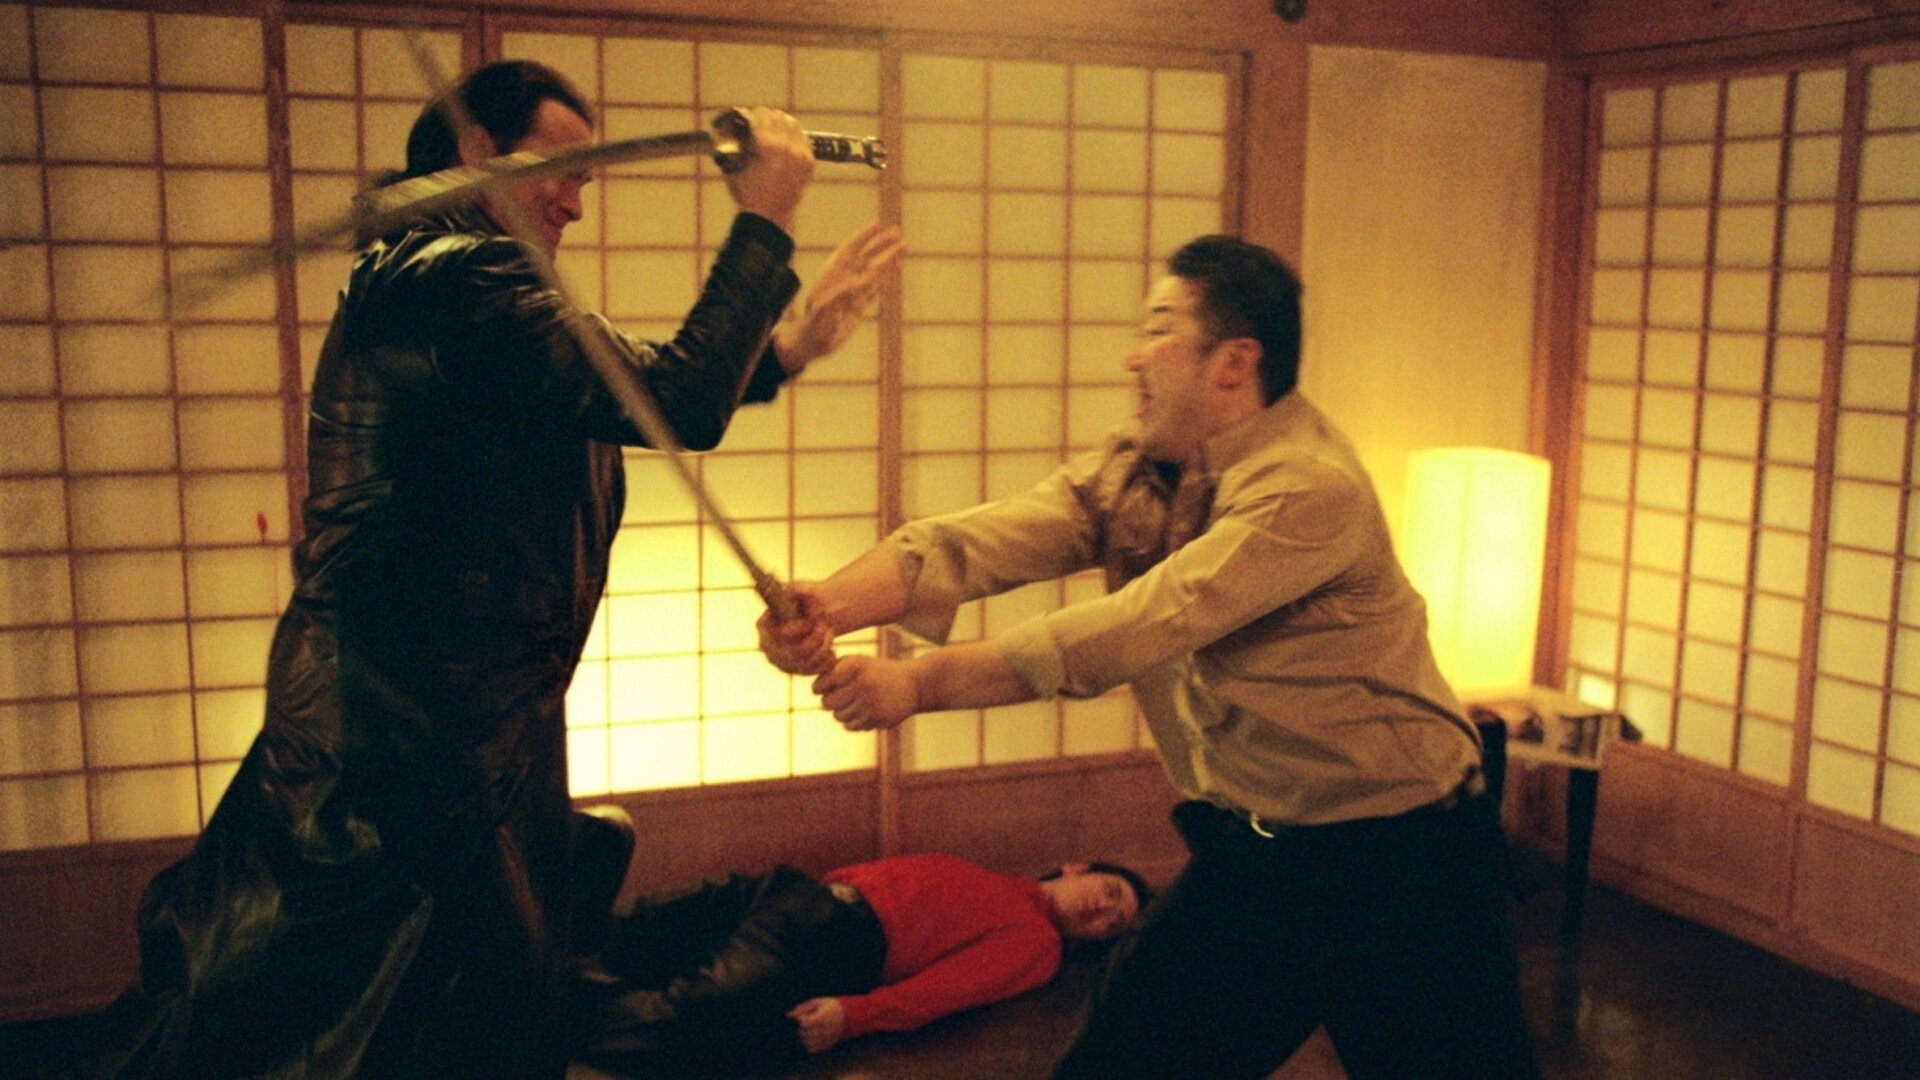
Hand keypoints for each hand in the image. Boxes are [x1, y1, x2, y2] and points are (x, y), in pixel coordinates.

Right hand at [724, 106, 813, 234]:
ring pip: (793, 125)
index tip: (749, 120)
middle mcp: (787, 146)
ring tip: (774, 133)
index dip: (753, 115)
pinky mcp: (809, 162)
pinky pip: (803, 139)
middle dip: (768, 119)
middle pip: (778, 116)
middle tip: (761, 126)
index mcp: (767, 144)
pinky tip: (786, 144)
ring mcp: (801, 154)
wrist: (769, 217)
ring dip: (782, 125)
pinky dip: (794, 138)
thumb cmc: (746, 192)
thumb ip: (735, 142)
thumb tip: (736, 127)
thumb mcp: (733, 164)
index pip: (762, 113)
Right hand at [758, 584, 837, 675]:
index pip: (771, 635)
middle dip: (812, 641)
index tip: (810, 623)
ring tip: (829, 634)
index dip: (792, 631)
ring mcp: (780, 661)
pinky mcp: (795, 671)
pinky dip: (824, 662)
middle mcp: (767, 647)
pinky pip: (811, 672)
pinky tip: (832, 651)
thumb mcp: (802, 588)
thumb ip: (798, 589)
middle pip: (789, 653)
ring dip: (821, 648)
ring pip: (803, 664)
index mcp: (764, 625)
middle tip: (824, 628)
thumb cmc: (807, 600)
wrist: (819, 616)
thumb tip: (796, 591)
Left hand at [774, 220, 904, 373]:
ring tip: (904, 247)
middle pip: (863, 257)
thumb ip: (840, 298)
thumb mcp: (822, 315)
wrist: (810, 345)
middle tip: (898, 232)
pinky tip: (897, 267)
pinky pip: (875, 286)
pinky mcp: (858, 304)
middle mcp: (842, 281)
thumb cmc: (812, 330)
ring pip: (872, 270)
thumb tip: (861, 281)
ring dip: (888, 258)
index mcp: (830, 277)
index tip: (877, 224)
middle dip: (880, 244)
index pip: (848, 251)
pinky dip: (887, 276)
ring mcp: (851, 292)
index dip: (862, 237)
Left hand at [787, 996, 847, 1053]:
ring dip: (804, 1037)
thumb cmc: (829, 1006)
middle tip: (806, 1023)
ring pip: (807, 1043)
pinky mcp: (827, 1044)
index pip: (805, 1024)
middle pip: (804, 1034)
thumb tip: (788, 1015)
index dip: (801, 1020)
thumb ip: (802, 1008)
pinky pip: (812, 1049)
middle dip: (801, 1029)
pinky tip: (811, 1037)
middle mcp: (825, 1029)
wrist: (848, 1015)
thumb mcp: (816, 1002)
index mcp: (823, 1017)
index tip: (804, 1017)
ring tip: (809, 1030)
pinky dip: (808, 1044)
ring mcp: (827, 1038)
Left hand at [814, 656, 918, 731]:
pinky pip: (851, 726)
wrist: (913, 685)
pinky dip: (853, 722)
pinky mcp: (877, 718)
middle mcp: (862, 683)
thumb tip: (814, 688)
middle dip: (830, 702)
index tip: (824, 687)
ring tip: (854, 704)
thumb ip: (834, 669)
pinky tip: (863, 712)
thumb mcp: (859, 662)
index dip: (819, 687)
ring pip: (838, 717)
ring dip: (843, 712)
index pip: (820, 684)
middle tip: (840, 697)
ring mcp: (870, 702)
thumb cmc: (878, 672)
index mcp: (855, 666)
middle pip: (826, 703)